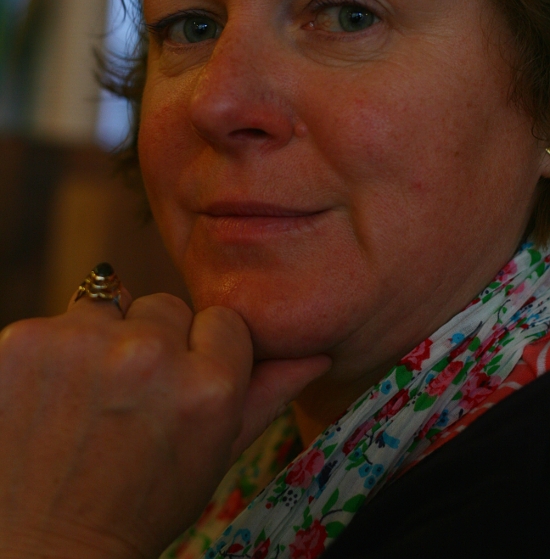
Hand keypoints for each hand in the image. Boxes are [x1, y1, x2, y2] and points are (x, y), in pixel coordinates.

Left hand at [0, 288, 329, 558]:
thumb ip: (267, 396)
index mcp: (207, 386)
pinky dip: (52, 352)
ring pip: (108, 305)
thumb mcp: (213, 457)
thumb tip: (317, 354)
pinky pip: (56, 319)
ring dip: (100, 341)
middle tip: (129, 401)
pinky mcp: (24, 339)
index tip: (179, 390)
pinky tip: (49, 398)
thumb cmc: (137, 506)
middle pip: (164, 306)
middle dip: (151, 342)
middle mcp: (148, 355)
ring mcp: (80, 344)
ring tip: (87, 400)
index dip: (200, 354)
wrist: (42, 547)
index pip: (222, 320)